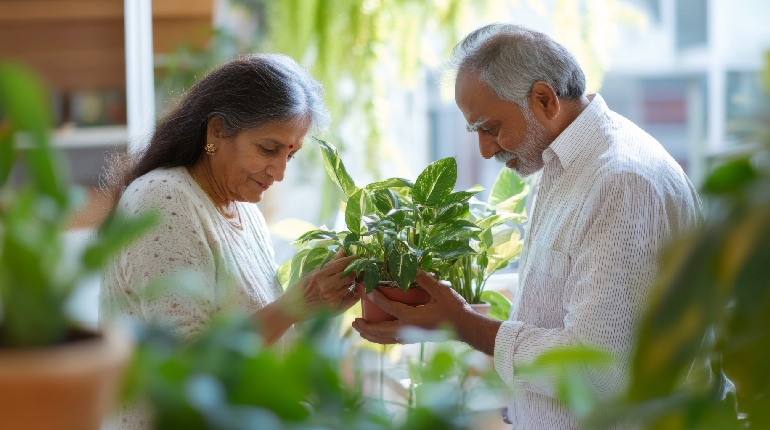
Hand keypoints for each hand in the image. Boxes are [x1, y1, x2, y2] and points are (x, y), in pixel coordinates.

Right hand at [280, 249, 358, 320]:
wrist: (292, 308)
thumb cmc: (300, 288)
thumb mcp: (312, 273)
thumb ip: (329, 263)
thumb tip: (343, 250)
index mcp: (319, 275)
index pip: (341, 264)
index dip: (351, 259)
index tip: (357, 257)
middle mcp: (326, 286)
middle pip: (349, 275)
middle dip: (353, 271)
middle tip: (352, 270)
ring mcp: (331, 298)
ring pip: (350, 286)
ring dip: (350, 282)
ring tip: (346, 281)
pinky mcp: (334, 308)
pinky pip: (351, 298)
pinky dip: (353, 294)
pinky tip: (351, 291)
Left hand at [352, 270, 470, 343]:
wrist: (466, 328)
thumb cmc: (455, 309)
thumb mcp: (440, 291)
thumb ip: (424, 279)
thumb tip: (411, 266)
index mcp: (413, 318)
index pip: (388, 308)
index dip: (376, 298)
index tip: (366, 290)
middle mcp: (409, 330)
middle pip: (381, 332)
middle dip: (365, 328)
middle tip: (353, 321)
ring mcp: (412, 336)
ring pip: (386, 339)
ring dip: (372, 336)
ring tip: (361, 331)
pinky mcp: (416, 338)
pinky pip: (394, 340)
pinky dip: (383, 338)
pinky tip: (381, 334)